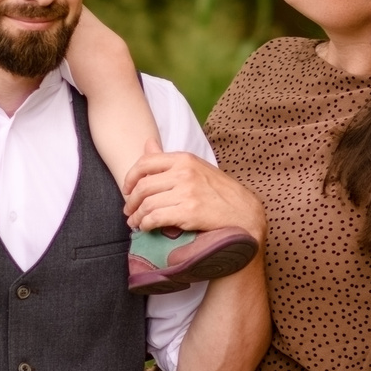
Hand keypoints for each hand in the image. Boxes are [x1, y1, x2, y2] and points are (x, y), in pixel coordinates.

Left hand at [123, 145, 264, 242]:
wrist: (244, 213)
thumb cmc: (219, 191)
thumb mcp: (196, 167)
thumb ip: (169, 158)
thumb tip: (147, 142)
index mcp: (184, 159)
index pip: (146, 162)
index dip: (130, 177)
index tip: (127, 189)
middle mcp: (184, 173)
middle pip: (143, 185)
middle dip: (131, 200)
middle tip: (129, 210)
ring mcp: (187, 192)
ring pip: (147, 203)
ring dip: (136, 216)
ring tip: (135, 222)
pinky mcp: (189, 212)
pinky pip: (156, 218)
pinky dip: (146, 224)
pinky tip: (146, 228)